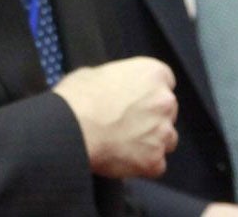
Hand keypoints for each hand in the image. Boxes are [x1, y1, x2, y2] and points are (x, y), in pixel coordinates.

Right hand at [53, 56, 177, 177]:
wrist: (70, 128)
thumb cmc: (78, 98)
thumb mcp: (93, 73)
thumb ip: (115, 80)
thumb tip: (111, 87)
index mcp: (152, 73)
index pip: (164, 80)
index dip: (148, 91)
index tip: (137, 97)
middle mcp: (164, 102)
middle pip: (167, 110)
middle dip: (151, 116)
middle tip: (126, 121)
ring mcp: (162, 132)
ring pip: (166, 138)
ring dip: (151, 140)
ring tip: (124, 142)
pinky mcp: (155, 161)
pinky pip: (156, 164)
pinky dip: (143, 162)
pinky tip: (122, 157)